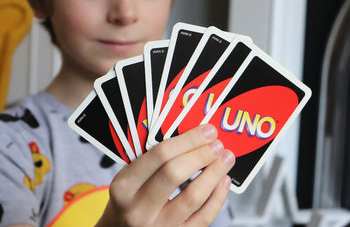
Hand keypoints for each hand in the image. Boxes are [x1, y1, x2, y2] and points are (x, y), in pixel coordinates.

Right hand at [96, 124, 234, 226]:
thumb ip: (151, 161)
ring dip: (214, 173)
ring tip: (225, 158)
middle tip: (216, 143)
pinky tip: (223, 181)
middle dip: (201, 155)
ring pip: (193, 197)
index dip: (187, 140)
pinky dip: (217, 197)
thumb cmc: (127, 201)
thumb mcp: (126, 179)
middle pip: (175, 174)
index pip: (158, 155)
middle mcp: (138, 209)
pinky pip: (203, 218)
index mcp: (123, 186)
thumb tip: (190, 138)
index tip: (206, 131)